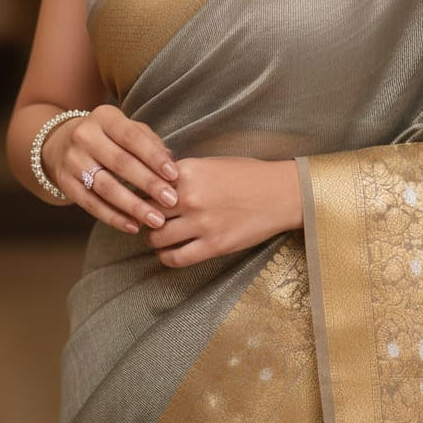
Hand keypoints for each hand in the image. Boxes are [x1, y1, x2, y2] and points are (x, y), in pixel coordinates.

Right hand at [41, 104, 178, 233]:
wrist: (61, 144)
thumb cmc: (109, 137)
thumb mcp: (127, 130)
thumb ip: (150, 143)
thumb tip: (172, 163)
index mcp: (105, 118)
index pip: (132, 137)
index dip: (154, 157)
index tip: (174, 175)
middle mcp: (85, 136)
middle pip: (120, 163)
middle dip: (148, 184)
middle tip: (171, 200)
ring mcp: (73, 160)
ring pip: (105, 187)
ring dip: (133, 206)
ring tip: (156, 220)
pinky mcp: (65, 183)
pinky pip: (91, 204)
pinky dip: (114, 217)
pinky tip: (133, 226)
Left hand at [145, 157, 302, 266]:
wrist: (281, 193)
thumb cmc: (249, 175)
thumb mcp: (212, 163)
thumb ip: (185, 174)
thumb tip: (158, 185)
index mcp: (189, 171)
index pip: (148, 185)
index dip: (142, 193)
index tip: (142, 199)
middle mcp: (190, 196)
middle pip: (148, 211)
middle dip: (145, 217)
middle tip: (148, 220)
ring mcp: (201, 223)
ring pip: (157, 237)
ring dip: (154, 238)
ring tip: (158, 236)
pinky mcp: (213, 245)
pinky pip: (176, 258)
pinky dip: (166, 257)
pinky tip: (169, 252)